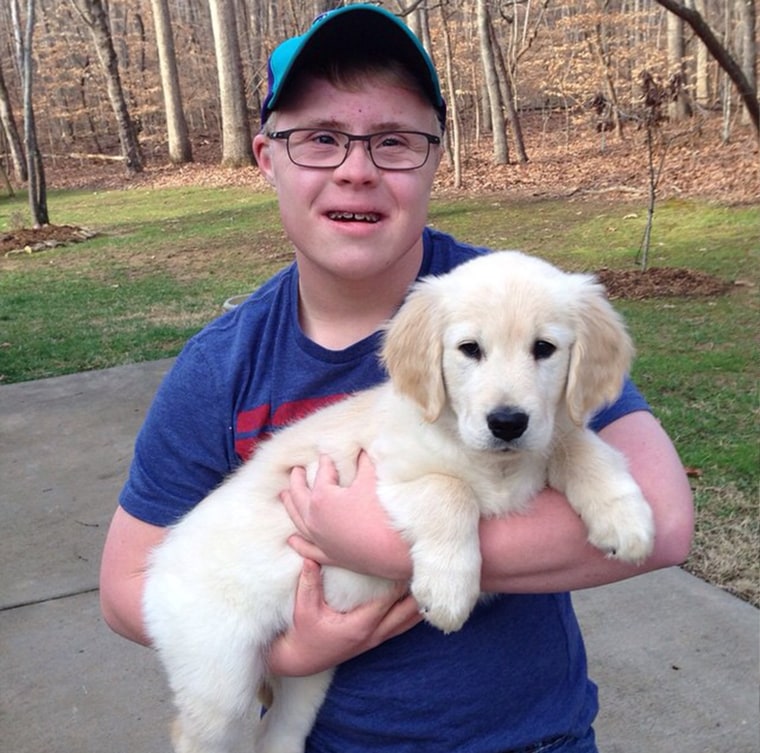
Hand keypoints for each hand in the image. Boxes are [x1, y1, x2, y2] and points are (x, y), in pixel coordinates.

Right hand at [266, 558, 421, 675]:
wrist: (302, 660)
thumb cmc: (304, 633)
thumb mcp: (303, 608)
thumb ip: (309, 583)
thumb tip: (310, 558)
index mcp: (359, 625)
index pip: (387, 601)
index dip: (399, 582)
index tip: (407, 563)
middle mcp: (373, 634)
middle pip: (406, 613)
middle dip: (417, 592)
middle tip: (428, 569)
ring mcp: (376, 639)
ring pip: (408, 622)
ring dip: (420, 605)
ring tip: (434, 584)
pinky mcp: (375, 641)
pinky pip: (402, 627)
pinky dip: (414, 615)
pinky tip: (422, 602)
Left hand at [280, 452, 411, 580]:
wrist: (396, 551)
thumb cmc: (383, 513)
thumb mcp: (372, 480)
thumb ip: (364, 462)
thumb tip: (361, 449)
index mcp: (322, 498)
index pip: (322, 473)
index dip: (326, 462)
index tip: (326, 455)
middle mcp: (314, 520)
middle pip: (300, 496)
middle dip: (297, 481)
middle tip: (296, 470)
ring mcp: (320, 540)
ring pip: (298, 521)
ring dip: (290, 507)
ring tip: (284, 496)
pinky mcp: (330, 556)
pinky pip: (308, 549)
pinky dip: (298, 544)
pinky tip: (292, 540)